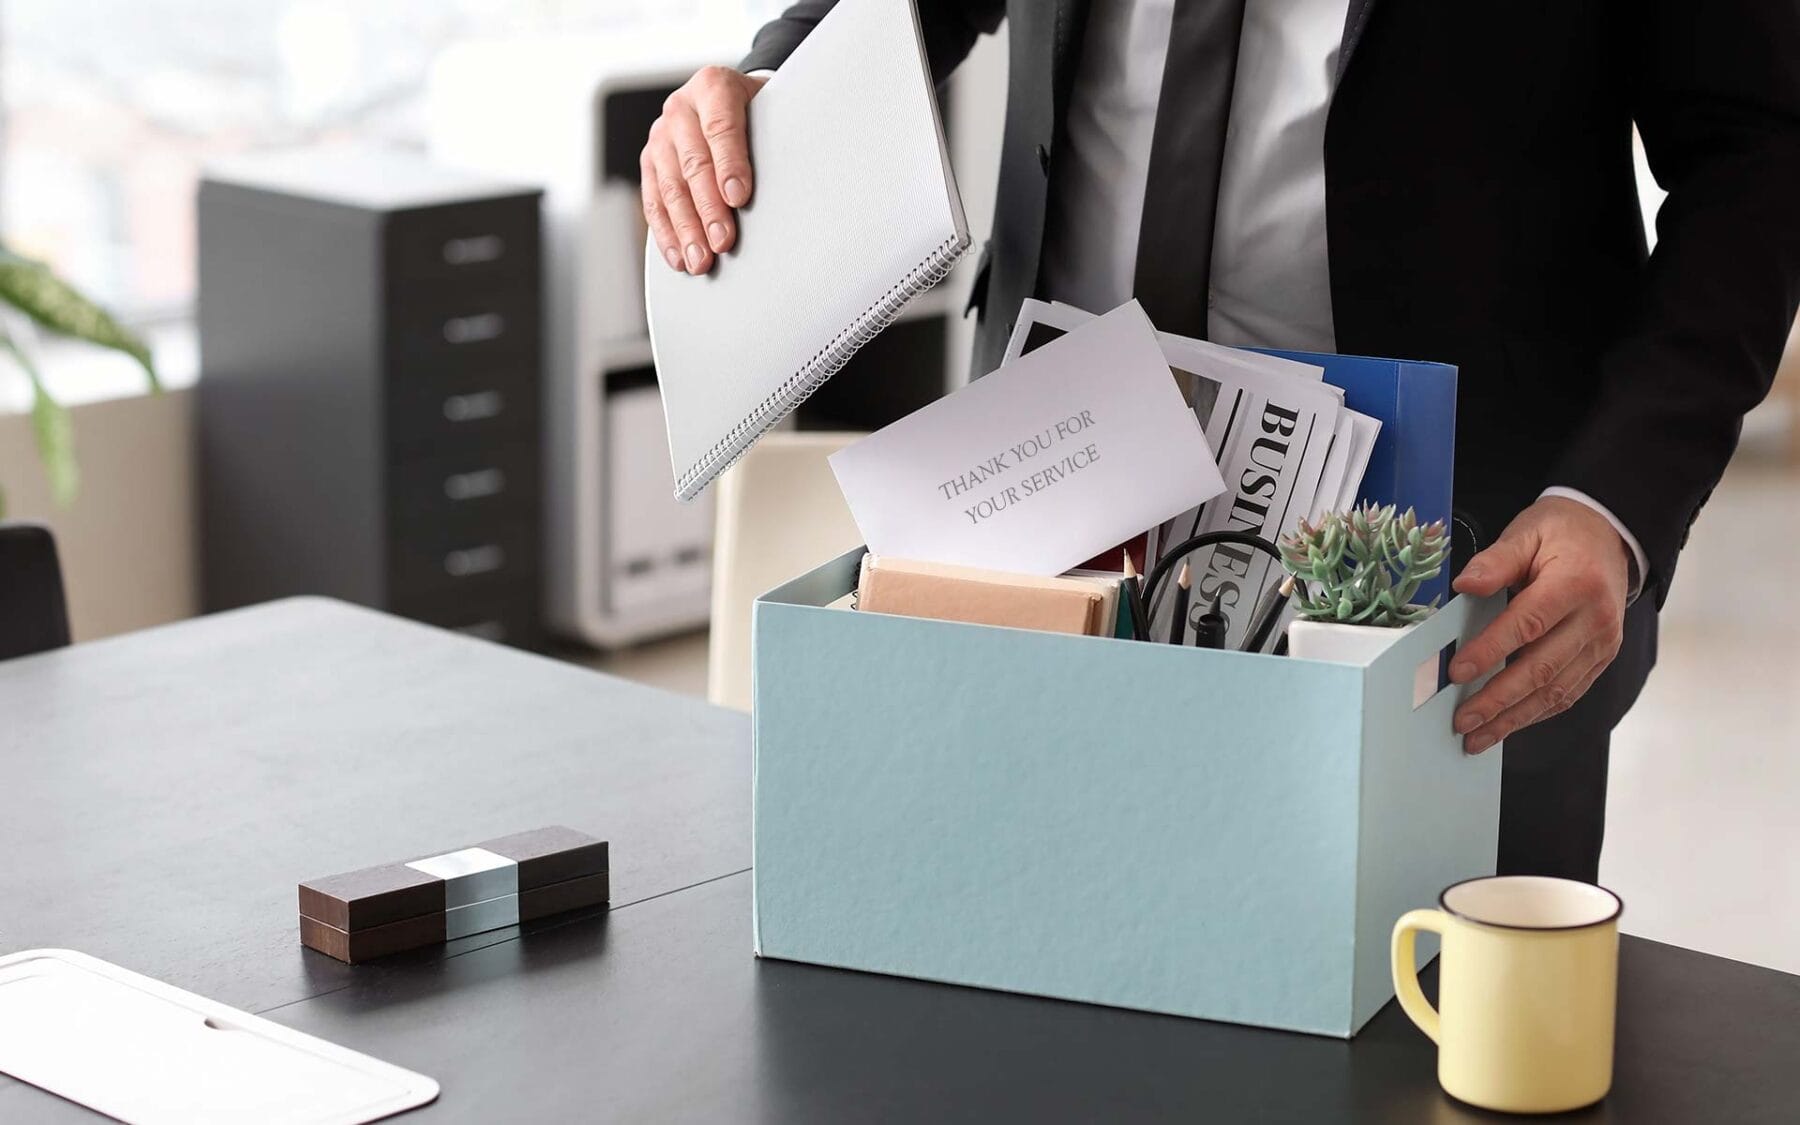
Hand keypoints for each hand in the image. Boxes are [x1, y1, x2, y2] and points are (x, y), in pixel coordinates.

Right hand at [641, 67, 768, 275]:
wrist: (724, 100)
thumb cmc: (757, 110)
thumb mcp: (771, 108)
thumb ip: (775, 135)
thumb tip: (790, 185)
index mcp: (713, 87)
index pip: (721, 126)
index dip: (730, 164)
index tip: (739, 198)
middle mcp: (680, 108)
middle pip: (693, 163)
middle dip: (708, 208)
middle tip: (723, 241)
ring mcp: (660, 136)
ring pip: (670, 187)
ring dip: (686, 229)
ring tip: (701, 260)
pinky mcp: (649, 163)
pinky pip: (653, 201)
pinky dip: (666, 233)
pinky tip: (679, 256)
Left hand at [1448, 497, 1630, 753]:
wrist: (1611, 536)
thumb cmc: (1561, 533)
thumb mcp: (1526, 532)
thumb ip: (1495, 561)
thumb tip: (1464, 585)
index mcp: (1576, 583)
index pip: (1528, 624)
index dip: (1491, 651)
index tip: (1456, 672)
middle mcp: (1596, 619)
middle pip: (1542, 668)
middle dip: (1498, 700)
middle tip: (1461, 720)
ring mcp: (1603, 644)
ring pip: (1556, 690)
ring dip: (1514, 718)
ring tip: (1477, 737)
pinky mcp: (1601, 658)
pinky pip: (1568, 693)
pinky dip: (1535, 713)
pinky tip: (1507, 725)